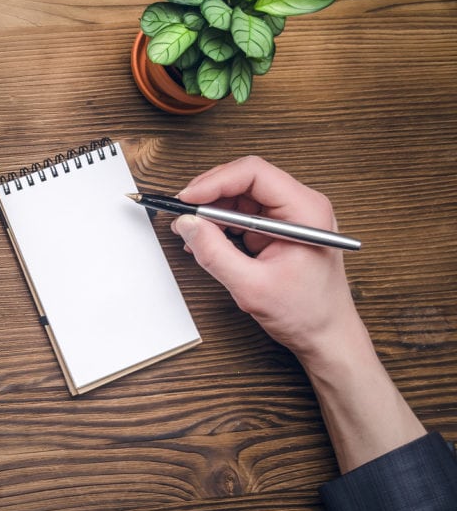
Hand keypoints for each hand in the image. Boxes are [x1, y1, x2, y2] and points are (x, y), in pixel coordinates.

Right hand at [171, 156, 424, 471]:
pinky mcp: (279, 229)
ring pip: (241, 196)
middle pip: (245, 180)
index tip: (187, 199)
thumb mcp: (252, 286)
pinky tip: (206, 240)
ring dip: (213, 211)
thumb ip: (215, 253)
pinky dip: (221, 224)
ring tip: (192, 232)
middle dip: (210, 195)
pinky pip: (243, 214)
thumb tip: (187, 224)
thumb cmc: (307, 313)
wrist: (327, 336)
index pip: (254, 174)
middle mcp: (301, 206)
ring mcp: (290, 217)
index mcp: (306, 211)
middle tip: (184, 214)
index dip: (215, 181)